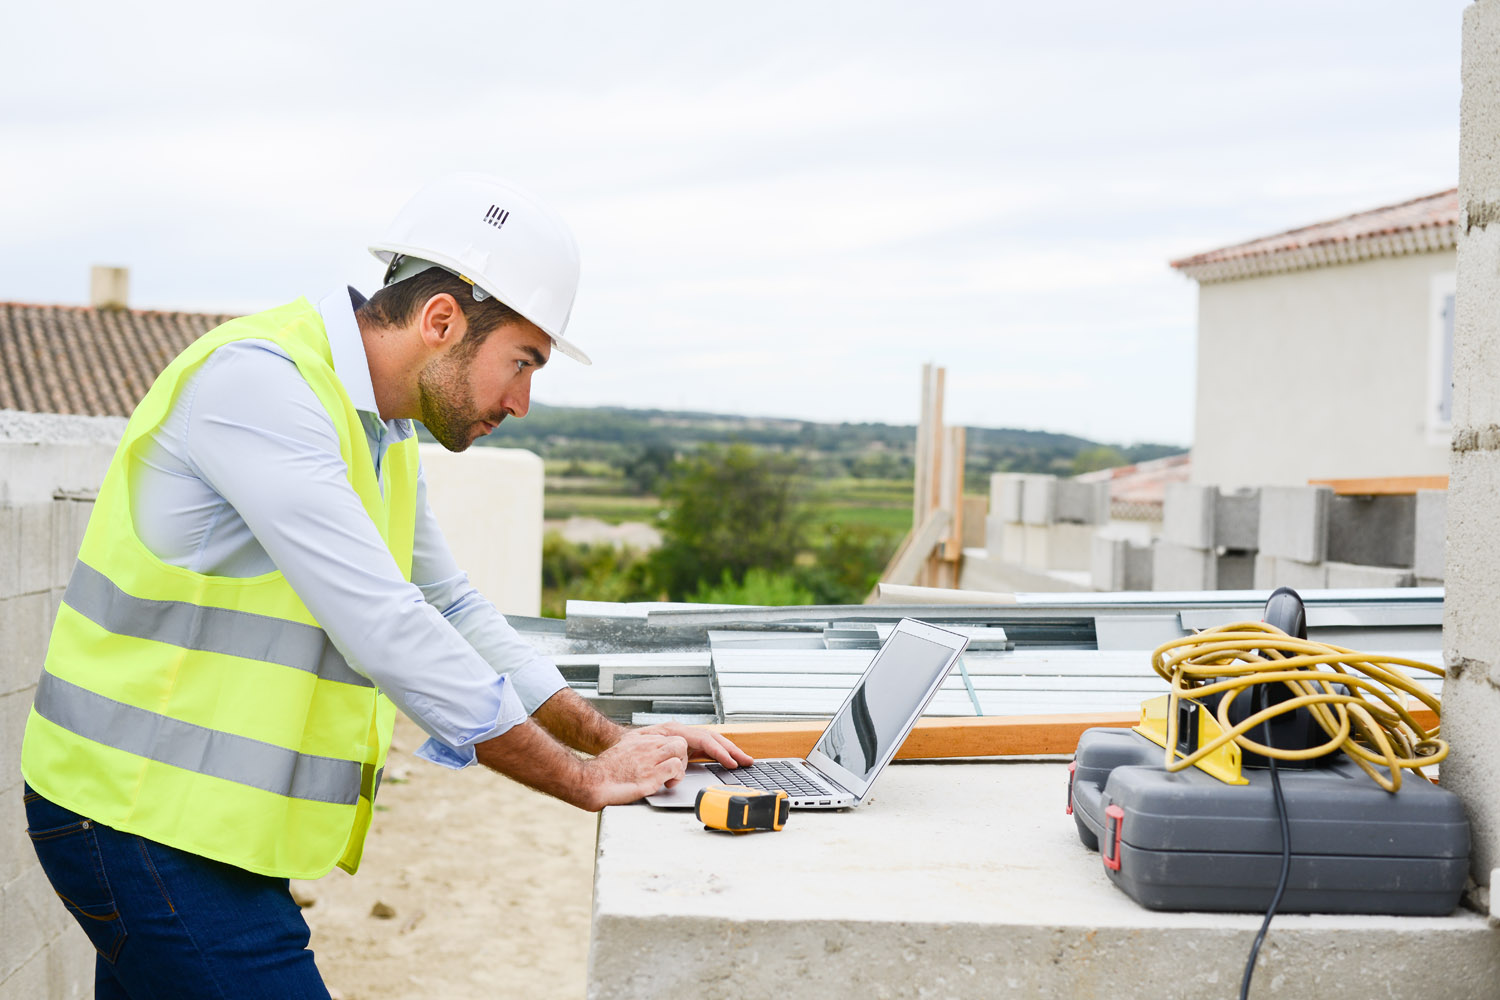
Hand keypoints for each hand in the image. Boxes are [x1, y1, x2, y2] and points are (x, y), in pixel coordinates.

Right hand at [581, 731, 688, 809]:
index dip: (674, 750)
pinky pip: (675, 767)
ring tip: (671, 777)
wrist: (592, 781)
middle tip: (673, 770)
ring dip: (681, 766)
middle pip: (679, 741)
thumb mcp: (623, 750)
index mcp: (640, 739)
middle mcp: (647, 746)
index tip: (671, 759)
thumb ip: (638, 749)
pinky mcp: (651, 775)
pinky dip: (676, 777)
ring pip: (680, 750)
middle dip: (681, 756)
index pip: (669, 736)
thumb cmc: (605, 771)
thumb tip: (646, 755)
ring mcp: (649, 759)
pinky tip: (667, 784)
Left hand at [633, 722, 754, 771]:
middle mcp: (680, 733)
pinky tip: (727, 761)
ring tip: (743, 761)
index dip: (719, 752)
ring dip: (728, 751)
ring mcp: (682, 739)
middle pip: (712, 739)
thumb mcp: (641, 750)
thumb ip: (661, 756)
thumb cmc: (625, 750)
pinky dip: (718, 754)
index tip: (731, 763)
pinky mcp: (682, 747)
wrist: (615, 749)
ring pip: (711, 742)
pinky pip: (704, 749)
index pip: (704, 740)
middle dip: (731, 750)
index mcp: (673, 731)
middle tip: (747, 761)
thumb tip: (679, 764)